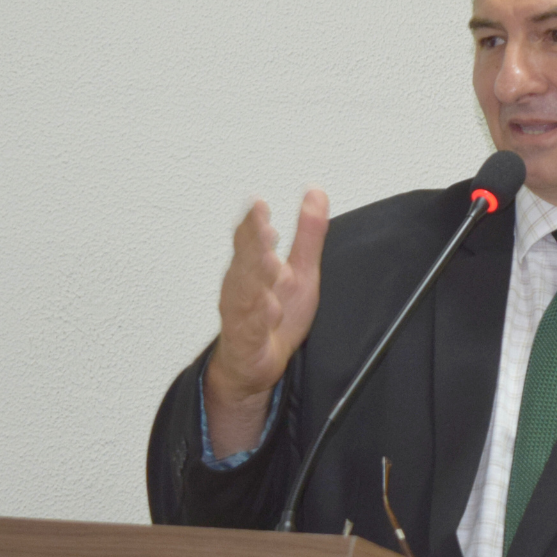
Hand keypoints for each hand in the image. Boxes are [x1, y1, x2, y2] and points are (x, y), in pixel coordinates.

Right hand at [203, 190, 328, 455]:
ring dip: (254, 275)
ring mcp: (241, 313)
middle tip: (262, 223)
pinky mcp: (245, 340)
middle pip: (245, 261)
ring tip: (268, 259)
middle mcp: (242, 287)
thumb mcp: (301, 269)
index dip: (252, 222)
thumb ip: (308, 233)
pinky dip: (258, 317)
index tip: (258, 202)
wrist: (255, 363)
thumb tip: (315, 193)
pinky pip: (250, 328)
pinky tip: (269, 307)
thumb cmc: (276, 315)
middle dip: (252, 242)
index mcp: (253, 267)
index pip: (249, 239)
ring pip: (245, 293)